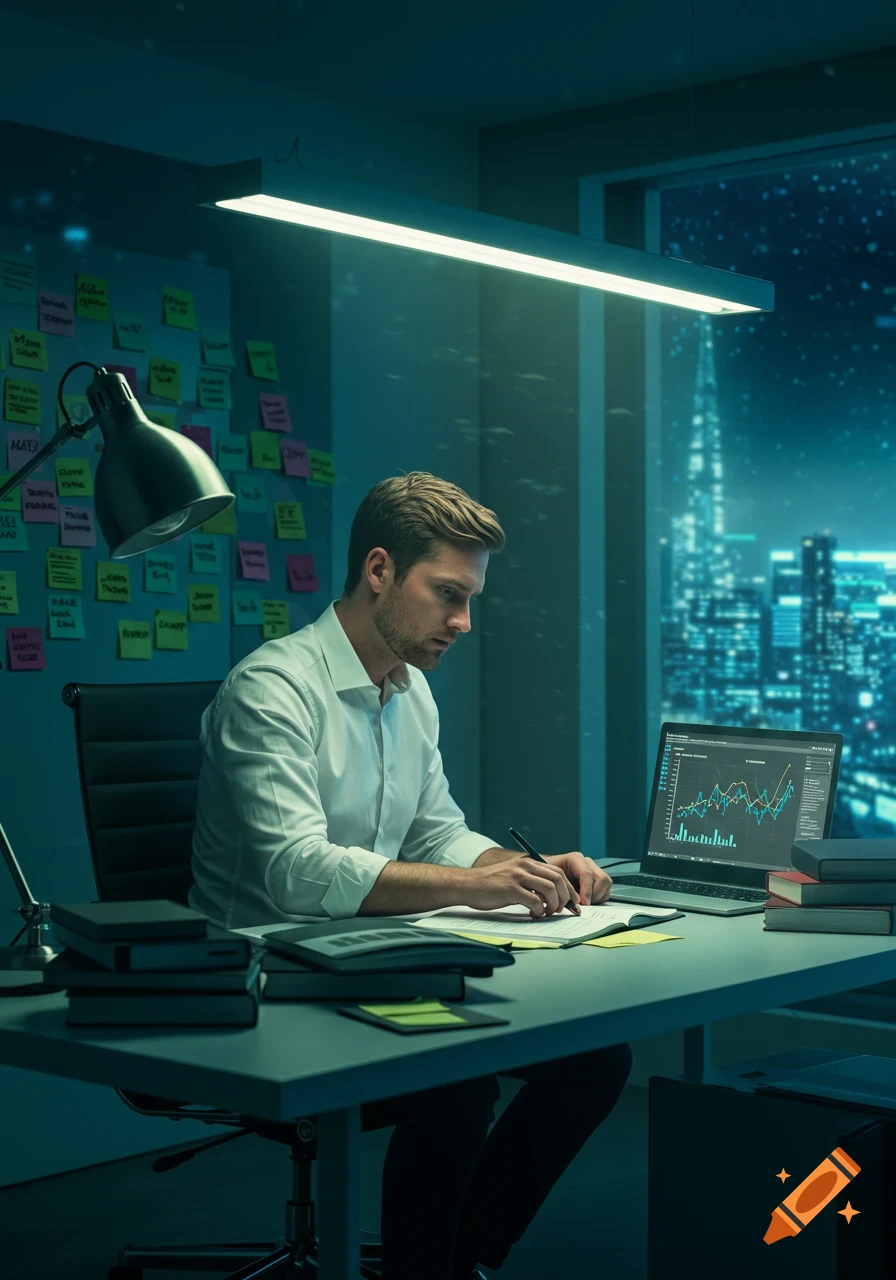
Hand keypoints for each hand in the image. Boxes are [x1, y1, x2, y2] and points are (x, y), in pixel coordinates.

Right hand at [461, 854, 579, 917]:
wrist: (467, 884)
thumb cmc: (489, 885)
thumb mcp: (513, 877)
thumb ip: (531, 882)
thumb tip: (551, 897)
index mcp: (528, 863)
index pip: (557, 872)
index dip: (568, 888)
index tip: (572, 902)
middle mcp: (525, 866)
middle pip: (558, 879)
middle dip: (565, 897)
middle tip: (561, 910)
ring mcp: (518, 877)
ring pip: (550, 889)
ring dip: (554, 905)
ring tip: (547, 913)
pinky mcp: (510, 889)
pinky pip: (535, 901)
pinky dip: (540, 911)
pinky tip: (535, 915)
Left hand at [543, 852, 611, 904]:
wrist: (547, 875)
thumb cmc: (547, 877)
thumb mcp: (549, 879)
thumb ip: (560, 889)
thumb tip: (575, 904)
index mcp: (575, 859)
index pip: (587, 874)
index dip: (586, 890)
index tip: (582, 904)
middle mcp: (587, 863)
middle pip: (602, 878)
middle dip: (594, 895)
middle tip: (583, 905)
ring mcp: (594, 870)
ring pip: (606, 884)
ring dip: (597, 897)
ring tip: (583, 903)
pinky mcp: (598, 880)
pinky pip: (606, 890)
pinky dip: (598, 899)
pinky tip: (586, 901)